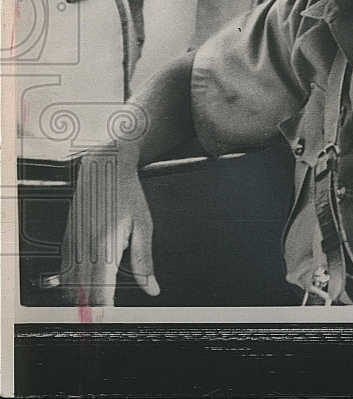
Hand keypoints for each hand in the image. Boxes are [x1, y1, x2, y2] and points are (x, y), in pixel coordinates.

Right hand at [57, 144, 159, 305]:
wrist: (104, 169)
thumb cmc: (127, 195)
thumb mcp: (144, 226)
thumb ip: (145, 261)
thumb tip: (152, 288)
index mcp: (104, 248)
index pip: (101, 292)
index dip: (105, 310)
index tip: (111, 318)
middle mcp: (83, 249)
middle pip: (82, 294)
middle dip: (93, 308)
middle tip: (104, 317)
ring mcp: (72, 245)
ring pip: (69, 285)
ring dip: (80, 298)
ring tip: (95, 306)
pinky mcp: (67, 240)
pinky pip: (64, 271)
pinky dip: (71, 284)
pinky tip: (82, 287)